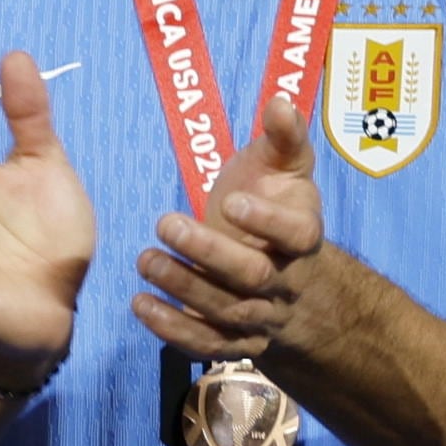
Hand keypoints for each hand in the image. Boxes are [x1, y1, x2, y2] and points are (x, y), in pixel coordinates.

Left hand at [135, 97, 327, 363]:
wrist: (297, 281)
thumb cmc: (281, 209)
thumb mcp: (288, 170)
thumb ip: (285, 137)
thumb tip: (279, 101)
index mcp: (304, 238)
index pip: (296, 236)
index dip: (266, 222)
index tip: (230, 201)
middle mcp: (287, 282)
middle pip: (253, 277)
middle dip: (209, 253)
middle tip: (166, 224)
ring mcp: (263, 316)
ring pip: (227, 312)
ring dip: (183, 288)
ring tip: (145, 260)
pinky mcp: (237, 341)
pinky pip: (207, 344)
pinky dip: (173, 330)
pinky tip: (140, 305)